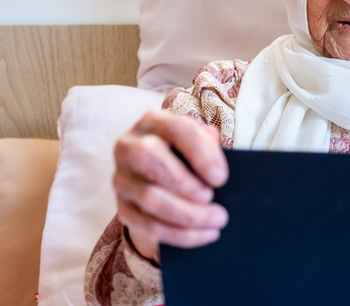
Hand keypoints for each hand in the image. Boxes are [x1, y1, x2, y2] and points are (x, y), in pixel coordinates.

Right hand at [113, 109, 228, 263]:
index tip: (221, 178)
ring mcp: (122, 178)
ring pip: (151, 198)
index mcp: (153, 121)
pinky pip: (149, 226)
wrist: (158, 172)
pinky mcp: (123, 207)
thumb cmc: (186, 152)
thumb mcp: (198, 140)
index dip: (201, 153)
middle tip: (212, 198)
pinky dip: (181, 234)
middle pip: (151, 159)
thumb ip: (208, 145)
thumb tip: (216, 168)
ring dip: (188, 214)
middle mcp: (130, 146)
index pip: (177, 129)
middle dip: (186, 184)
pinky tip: (205, 234)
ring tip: (217, 220)